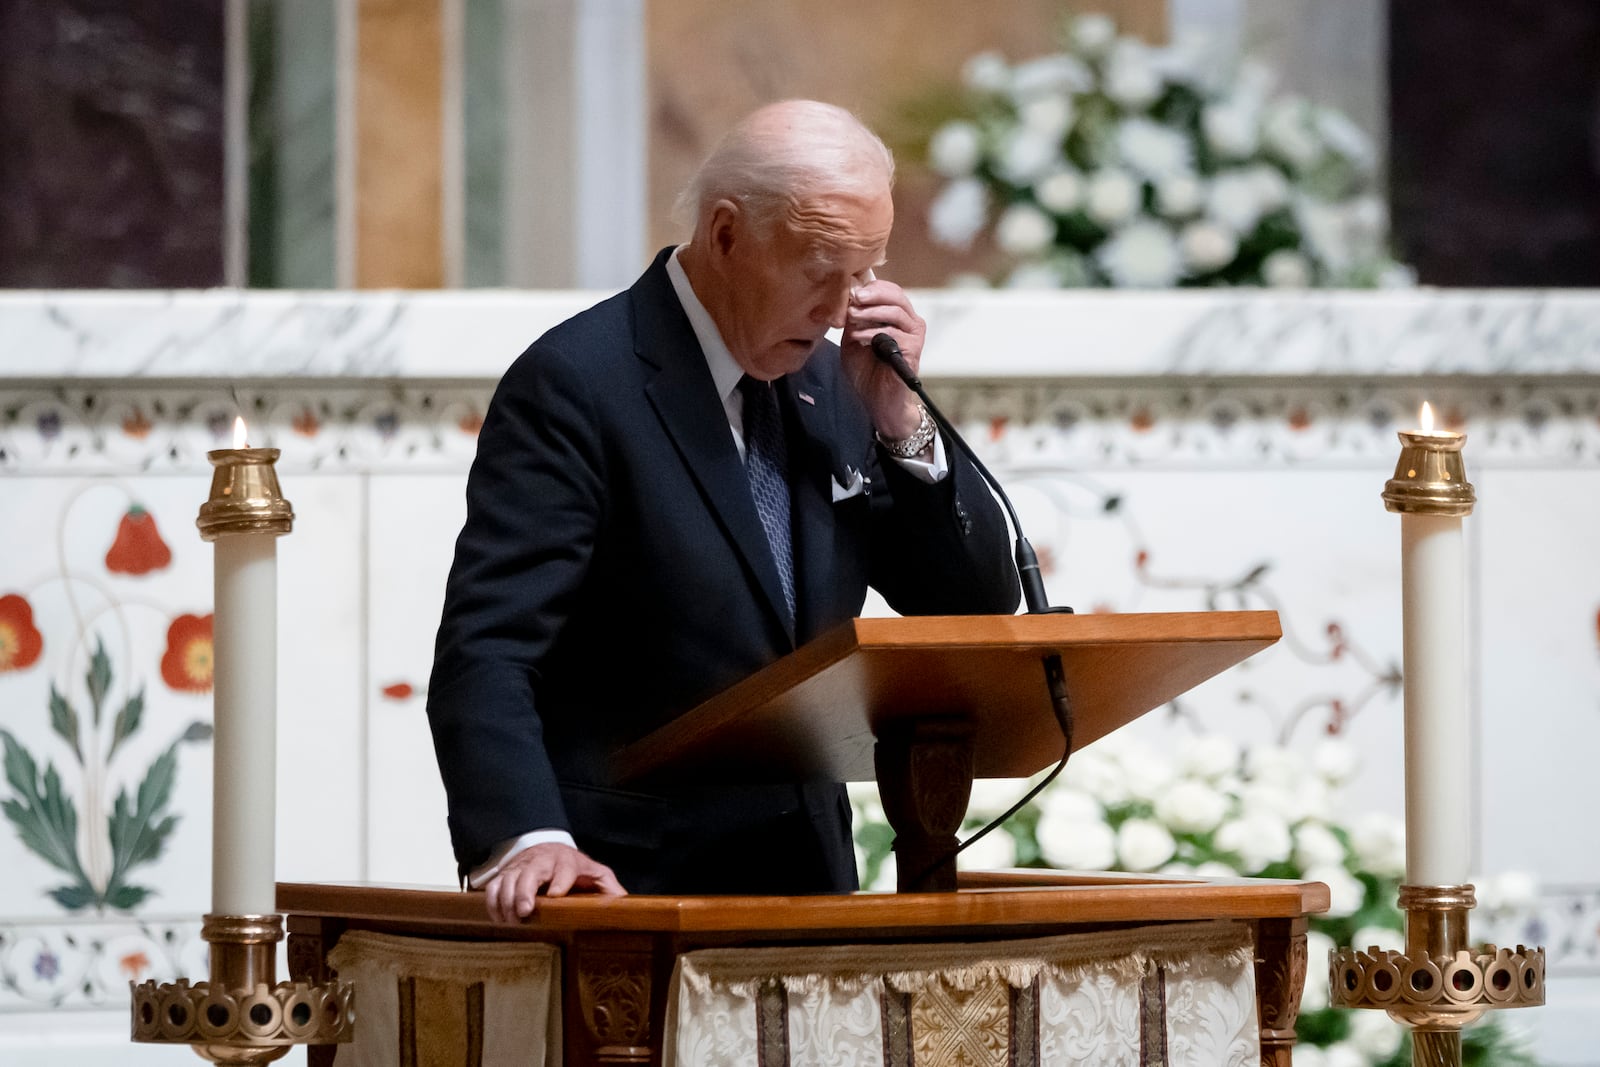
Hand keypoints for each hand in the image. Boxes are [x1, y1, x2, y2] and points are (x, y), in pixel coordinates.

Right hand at [481, 841, 626, 921]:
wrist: (547, 848)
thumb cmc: (574, 868)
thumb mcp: (596, 874)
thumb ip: (609, 889)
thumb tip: (625, 906)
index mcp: (567, 862)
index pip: (565, 868)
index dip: (560, 881)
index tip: (556, 895)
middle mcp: (541, 862)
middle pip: (530, 873)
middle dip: (525, 891)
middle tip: (525, 911)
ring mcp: (521, 868)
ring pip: (508, 880)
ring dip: (506, 901)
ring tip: (512, 921)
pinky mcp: (505, 875)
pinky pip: (492, 887)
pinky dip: (493, 903)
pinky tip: (500, 919)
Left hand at [839, 277, 926, 440]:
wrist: (878, 400)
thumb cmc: (867, 370)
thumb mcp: (853, 339)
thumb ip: (852, 320)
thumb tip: (846, 297)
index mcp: (896, 315)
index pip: (888, 289)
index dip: (869, 286)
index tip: (849, 290)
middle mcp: (909, 321)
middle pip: (895, 294)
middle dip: (872, 293)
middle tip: (854, 297)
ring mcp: (914, 334)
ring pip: (895, 311)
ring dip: (870, 312)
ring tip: (852, 317)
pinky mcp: (914, 349)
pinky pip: (894, 333)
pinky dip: (873, 333)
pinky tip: (859, 338)